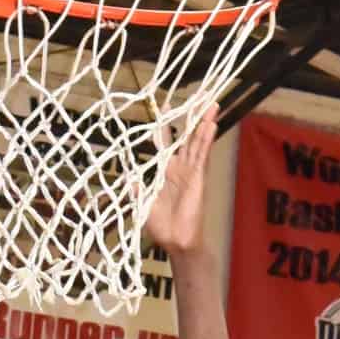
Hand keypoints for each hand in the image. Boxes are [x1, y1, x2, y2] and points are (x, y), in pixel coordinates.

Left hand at [145, 107, 216, 257]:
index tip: (165, 108)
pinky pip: (202, 155)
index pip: (165, 142)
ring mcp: (190, 171)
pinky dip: (206, 139)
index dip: (164, 126)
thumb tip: (128, 177)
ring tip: (211, 103)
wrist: (175, 242)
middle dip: (191, 117)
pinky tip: (211, 124)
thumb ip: (138, 189)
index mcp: (165, 171)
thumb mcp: (143, 204)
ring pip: (197, 141)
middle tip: (198, 97)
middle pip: (186, 136)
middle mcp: (179, 167)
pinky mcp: (198, 178)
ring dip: (203, 122)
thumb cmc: (161, 226)